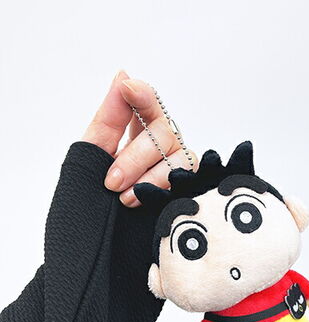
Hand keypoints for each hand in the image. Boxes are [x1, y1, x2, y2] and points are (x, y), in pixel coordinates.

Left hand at [82, 70, 197, 206]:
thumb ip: (109, 118)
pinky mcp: (189, 188)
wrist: (103, 235)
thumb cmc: (99, 194)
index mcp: (141, 130)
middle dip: (134, 157)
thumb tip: (122, 75)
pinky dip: (162, 187)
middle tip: (111, 181)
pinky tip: (143, 199)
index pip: (148, 102)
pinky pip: (187, 179)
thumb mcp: (95, 154)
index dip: (141, 94)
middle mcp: (165, 145)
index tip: (127, 88)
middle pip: (162, 133)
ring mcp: (179, 166)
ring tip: (124, 197)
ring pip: (178, 157)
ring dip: (149, 177)